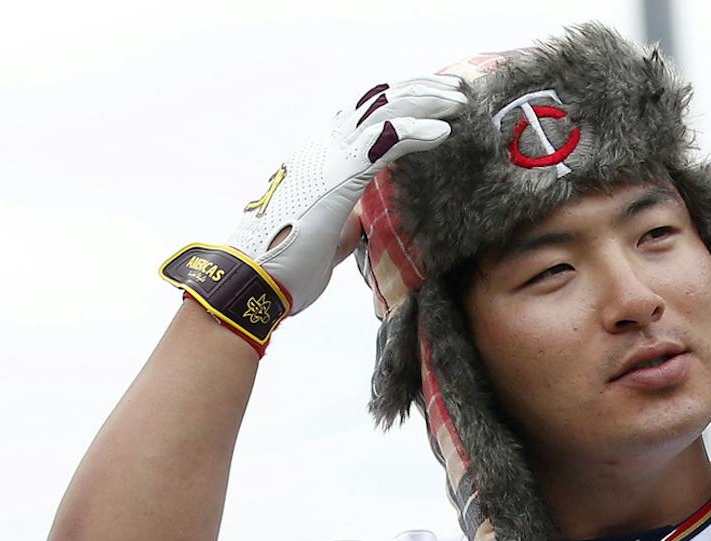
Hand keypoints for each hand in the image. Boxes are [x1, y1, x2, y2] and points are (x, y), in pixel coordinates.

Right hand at [223, 75, 467, 315]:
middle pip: (374, 103)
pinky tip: (442, 131)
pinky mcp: (337, 178)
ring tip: (457, 101)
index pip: (363, 121)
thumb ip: (344, 219)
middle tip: (454, 88)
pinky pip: (381, 144)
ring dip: (424, 102)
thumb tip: (359, 217)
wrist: (253, 281)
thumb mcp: (325, 237)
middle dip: (418, 90)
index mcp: (319, 161)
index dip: (400, 107)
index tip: (434, 105)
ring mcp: (327, 160)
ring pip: (381, 112)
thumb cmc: (286, 266)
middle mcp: (321, 150)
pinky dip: (414, 133)